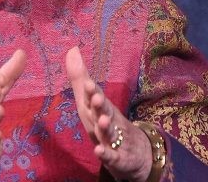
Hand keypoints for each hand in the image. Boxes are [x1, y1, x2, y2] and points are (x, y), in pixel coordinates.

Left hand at [66, 46, 152, 181]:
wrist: (135, 153)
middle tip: (96, 98)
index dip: (92, 91)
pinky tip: (99, 151)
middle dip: (101, 105)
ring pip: (110, 132)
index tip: (88, 83)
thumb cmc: (105, 121)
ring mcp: (115, 139)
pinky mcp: (118, 158)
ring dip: (106, 126)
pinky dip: (107, 154)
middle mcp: (108, 120)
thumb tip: (72, 49)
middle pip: (106, 111)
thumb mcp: (89, 101)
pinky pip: (112, 156)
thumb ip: (80, 77)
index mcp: (100, 107)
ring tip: (103, 121)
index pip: (96, 97)